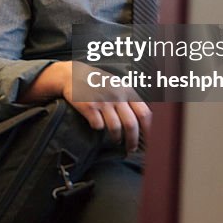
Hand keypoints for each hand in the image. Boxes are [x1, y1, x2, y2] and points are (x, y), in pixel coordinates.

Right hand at [26, 60, 150, 151]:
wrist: (73, 74)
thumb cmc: (99, 82)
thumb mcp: (118, 85)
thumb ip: (130, 99)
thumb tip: (146, 119)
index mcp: (127, 90)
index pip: (144, 113)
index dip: (149, 129)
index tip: (150, 141)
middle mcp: (117, 95)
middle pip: (131, 124)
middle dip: (133, 140)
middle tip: (132, 148)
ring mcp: (102, 101)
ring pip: (115, 127)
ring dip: (117, 138)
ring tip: (117, 141)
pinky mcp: (88, 106)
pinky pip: (98, 125)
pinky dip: (99, 128)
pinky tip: (98, 125)